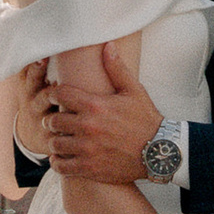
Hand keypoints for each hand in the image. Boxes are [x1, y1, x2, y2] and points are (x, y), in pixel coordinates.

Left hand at [42, 41, 162, 183]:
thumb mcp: (134, 91)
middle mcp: (88, 127)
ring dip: (55, 141)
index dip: (55, 94)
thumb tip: (107, 45)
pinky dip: (58, 163)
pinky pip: (62, 167)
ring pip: (55, 144)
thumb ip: (116, 68)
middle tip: (58, 121)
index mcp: (95, 106)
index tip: (58, 97)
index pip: (60, 94)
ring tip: (61, 140)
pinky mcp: (89, 168)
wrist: (160, 152)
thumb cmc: (146, 120)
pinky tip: (62, 158)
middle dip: (53, 119)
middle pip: (53, 121)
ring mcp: (87, 150)